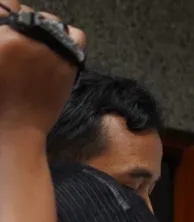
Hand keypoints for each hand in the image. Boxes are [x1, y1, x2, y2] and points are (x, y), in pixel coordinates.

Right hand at [0, 2, 85, 136]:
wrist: (15, 129)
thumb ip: (2, 38)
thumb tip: (9, 27)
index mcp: (0, 36)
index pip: (6, 3)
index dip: (6, 11)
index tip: (9, 25)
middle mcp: (19, 37)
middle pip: (27, 12)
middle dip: (24, 25)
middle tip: (22, 46)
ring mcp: (46, 49)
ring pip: (51, 22)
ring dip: (46, 31)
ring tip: (39, 49)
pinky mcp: (67, 62)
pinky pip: (76, 36)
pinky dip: (70, 38)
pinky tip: (60, 49)